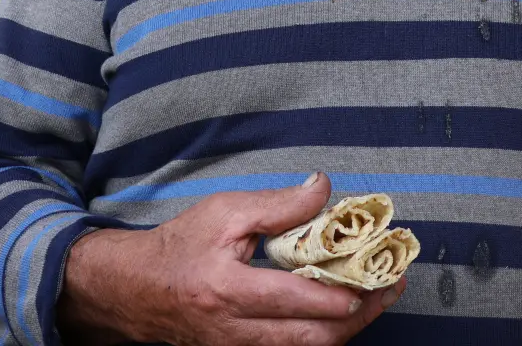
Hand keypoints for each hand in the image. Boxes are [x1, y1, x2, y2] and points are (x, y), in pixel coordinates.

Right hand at [57, 173, 403, 345]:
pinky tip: (341, 315)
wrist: (134, 289)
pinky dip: (320, 336)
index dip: (338, 296)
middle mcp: (233, 331)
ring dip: (344, 330)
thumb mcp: (225, 211)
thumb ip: (278, 204)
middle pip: (309, 339)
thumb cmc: (180, 246)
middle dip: (357, 318)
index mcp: (228, 291)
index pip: (293, 301)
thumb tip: (324, 190)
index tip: (373, 280)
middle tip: (388, 291)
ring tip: (375, 301)